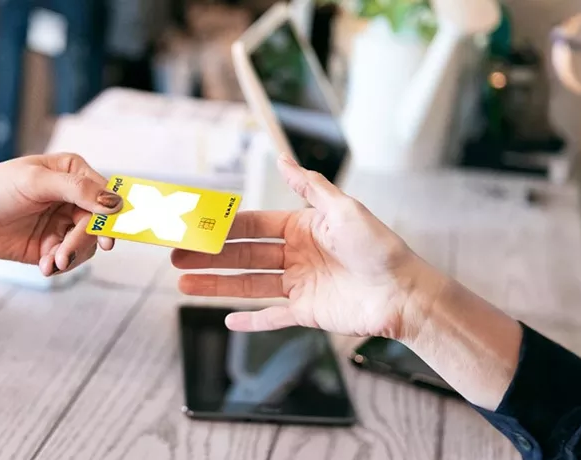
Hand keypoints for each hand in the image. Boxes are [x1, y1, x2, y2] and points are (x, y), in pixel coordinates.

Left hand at [0, 153, 121, 274]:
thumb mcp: (34, 182)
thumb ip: (77, 190)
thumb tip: (115, 202)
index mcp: (72, 172)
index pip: (104, 195)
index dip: (111, 217)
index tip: (109, 239)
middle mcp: (70, 197)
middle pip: (97, 224)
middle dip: (82, 242)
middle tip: (64, 255)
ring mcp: (60, 222)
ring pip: (85, 245)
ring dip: (70, 256)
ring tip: (50, 262)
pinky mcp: (48, 246)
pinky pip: (67, 259)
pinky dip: (59, 265)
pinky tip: (44, 266)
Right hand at [172, 156, 448, 338]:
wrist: (405, 292)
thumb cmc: (379, 247)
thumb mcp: (344, 209)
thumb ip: (310, 187)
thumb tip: (282, 160)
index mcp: (302, 227)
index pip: (253, 226)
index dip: (223, 226)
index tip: (195, 225)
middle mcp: (296, 256)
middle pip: (242, 255)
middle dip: (208, 255)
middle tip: (175, 255)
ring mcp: (299, 286)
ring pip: (248, 285)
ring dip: (215, 285)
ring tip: (183, 283)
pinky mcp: (307, 314)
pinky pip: (271, 318)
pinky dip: (250, 321)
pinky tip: (225, 320)